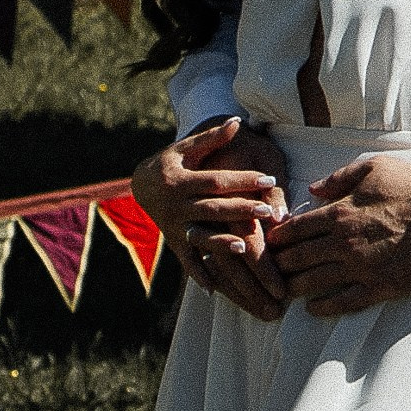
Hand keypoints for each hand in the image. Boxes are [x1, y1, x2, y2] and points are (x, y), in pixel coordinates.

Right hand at [134, 118, 288, 317]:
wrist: (140, 184)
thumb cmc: (173, 162)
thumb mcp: (188, 148)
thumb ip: (212, 138)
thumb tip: (237, 120)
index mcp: (182, 180)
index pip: (217, 180)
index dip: (242, 180)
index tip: (270, 180)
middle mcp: (176, 205)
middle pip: (211, 209)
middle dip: (240, 211)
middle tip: (268, 212)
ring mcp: (172, 227)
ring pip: (199, 237)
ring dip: (219, 244)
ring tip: (242, 248)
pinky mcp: (172, 242)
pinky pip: (186, 261)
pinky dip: (198, 275)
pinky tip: (215, 289)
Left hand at [267, 156, 410, 312]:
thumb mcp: (376, 167)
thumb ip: (340, 177)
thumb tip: (313, 190)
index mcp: (340, 213)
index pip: (295, 229)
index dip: (278, 237)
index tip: (270, 242)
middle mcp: (344, 243)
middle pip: (297, 258)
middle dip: (279, 264)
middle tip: (271, 268)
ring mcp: (360, 268)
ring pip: (313, 282)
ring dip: (294, 287)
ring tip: (284, 290)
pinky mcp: (379, 287)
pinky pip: (343, 302)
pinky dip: (323, 308)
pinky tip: (313, 308)